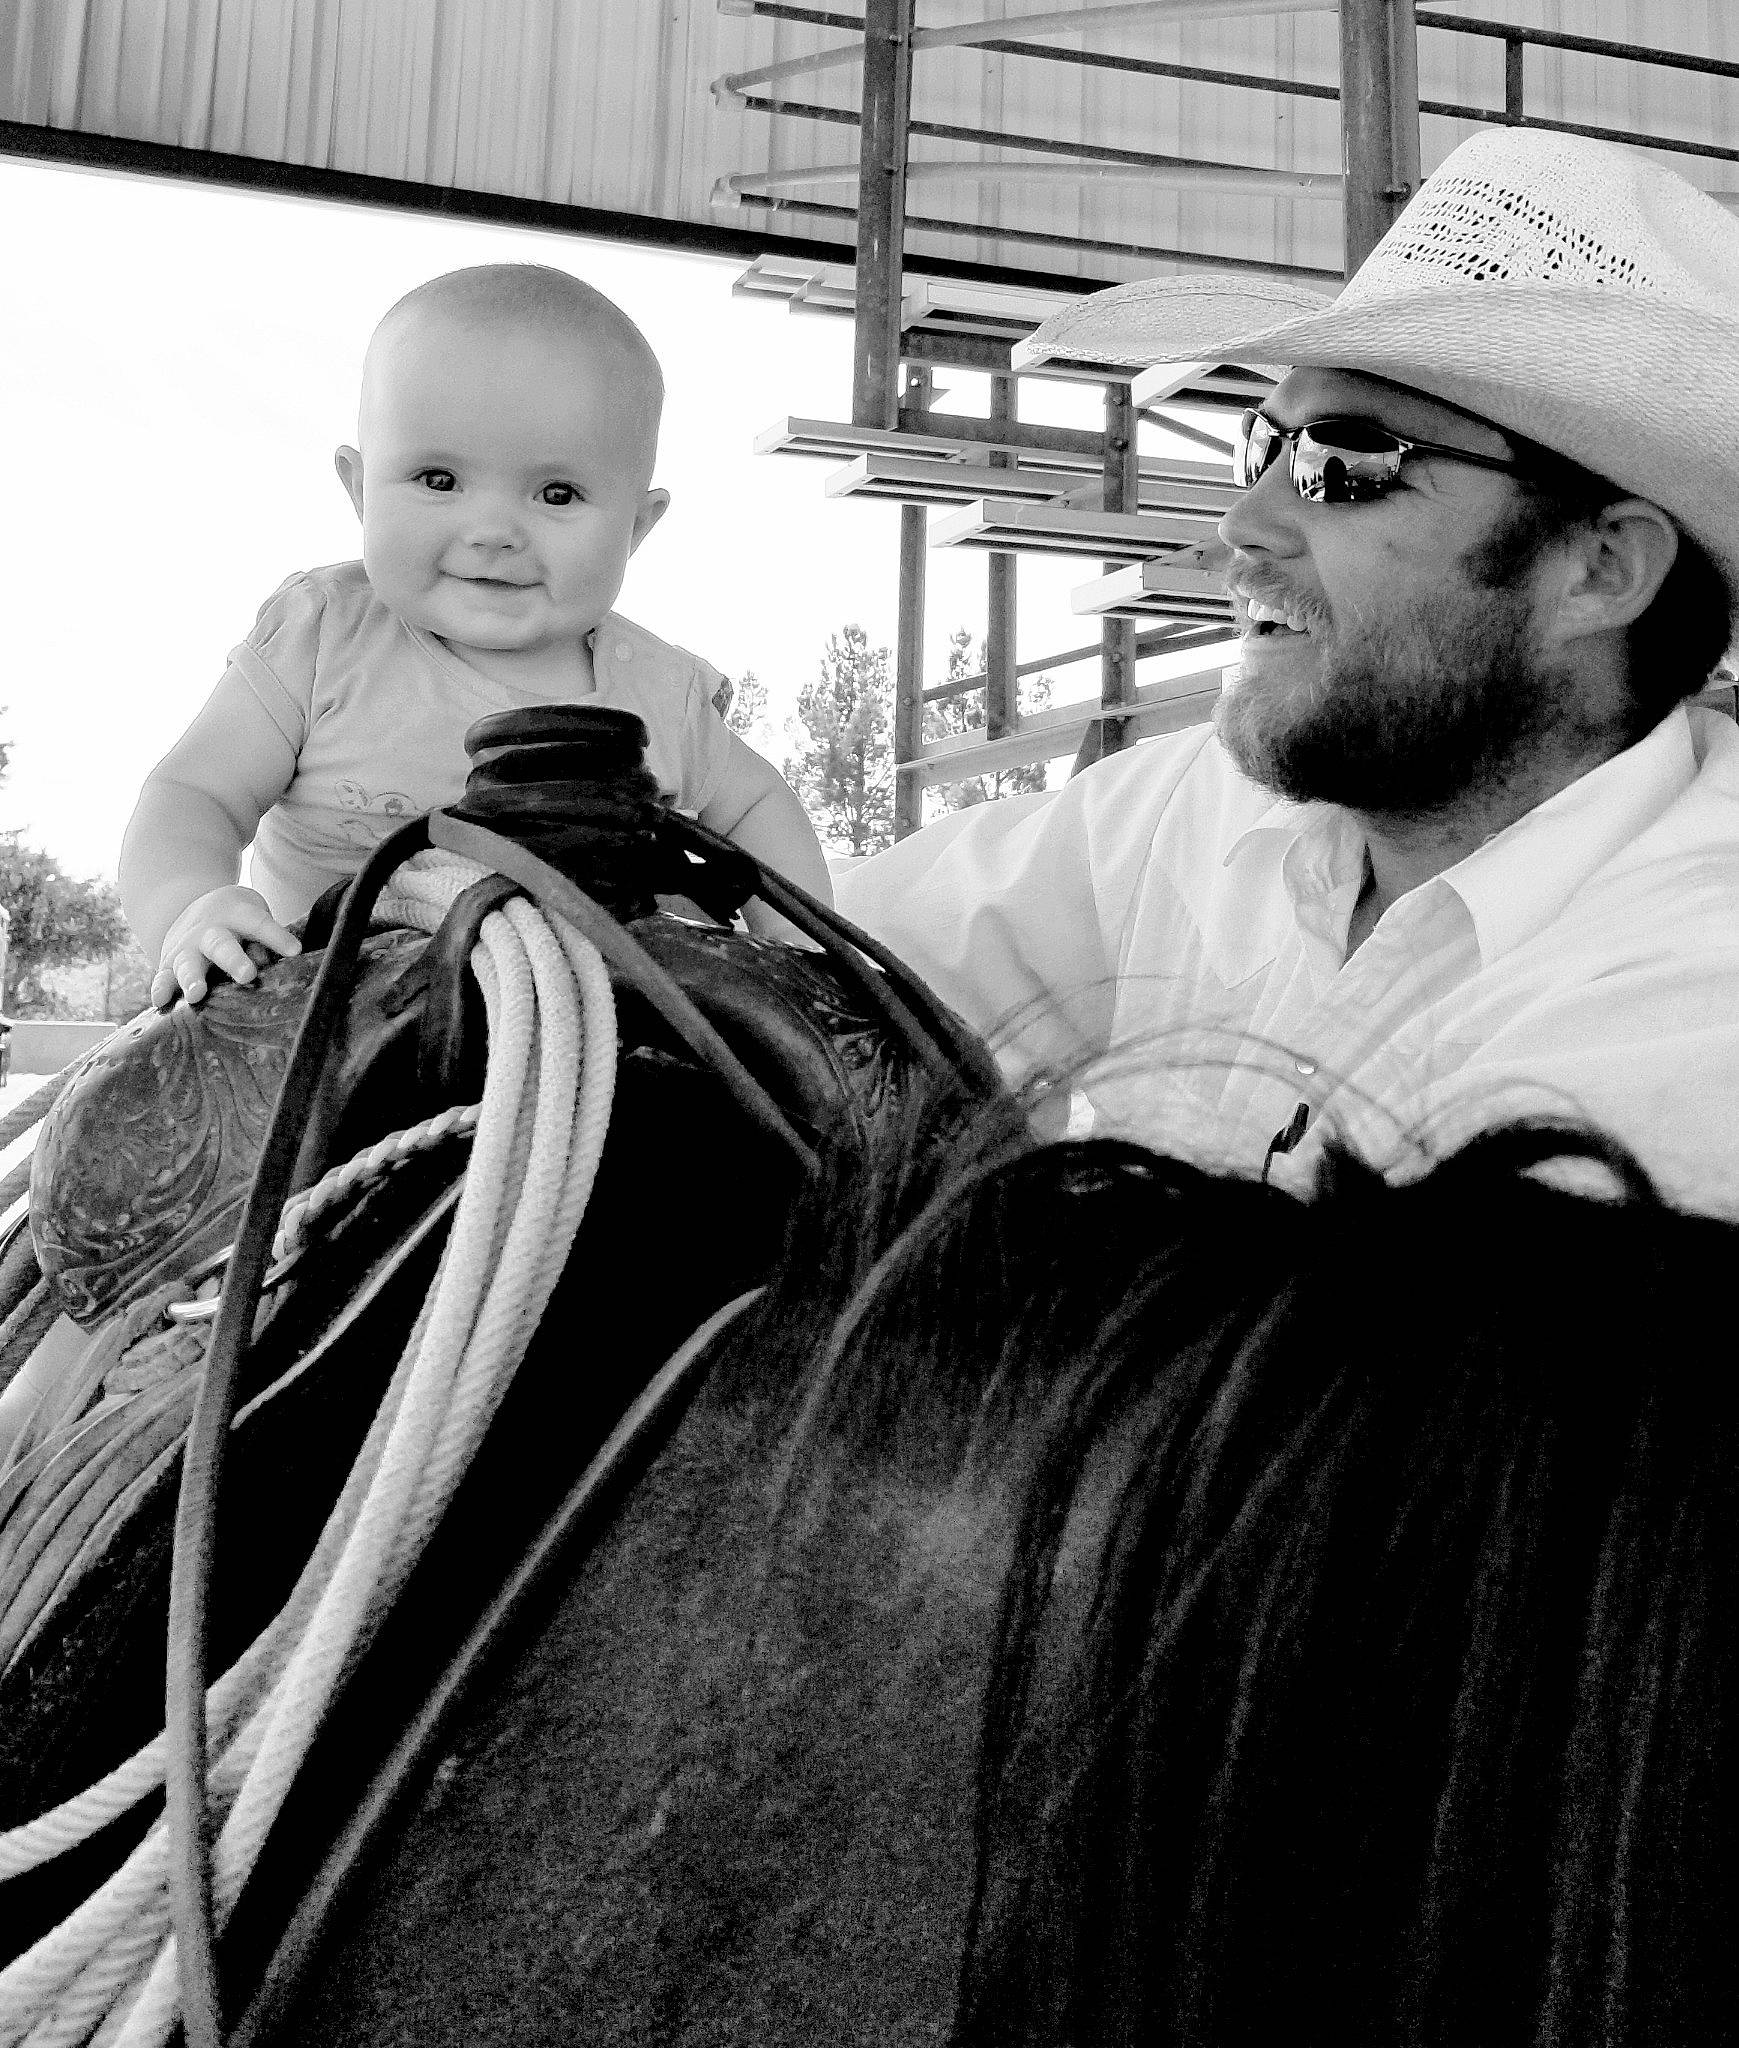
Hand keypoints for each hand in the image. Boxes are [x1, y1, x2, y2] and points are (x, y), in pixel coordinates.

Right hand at [153, 886, 300, 1007]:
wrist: (198, 904)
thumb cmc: (240, 921)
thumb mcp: (254, 920)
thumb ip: (263, 943)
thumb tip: (271, 965)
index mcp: (237, 915)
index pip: (258, 924)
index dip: (276, 936)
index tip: (295, 951)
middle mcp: (209, 931)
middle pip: (221, 944)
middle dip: (233, 960)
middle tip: (247, 975)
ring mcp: (186, 947)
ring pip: (188, 962)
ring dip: (192, 978)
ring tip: (197, 994)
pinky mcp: (168, 962)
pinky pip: (162, 976)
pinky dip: (160, 988)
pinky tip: (161, 1002)